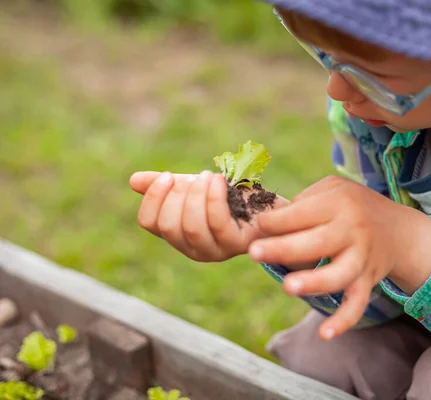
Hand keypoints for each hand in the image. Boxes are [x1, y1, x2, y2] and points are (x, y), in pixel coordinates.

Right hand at [130, 170, 288, 261]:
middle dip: (178, 195)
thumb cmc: (232, 195)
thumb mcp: (196, 187)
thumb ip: (167, 185)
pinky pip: (218, 223)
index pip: (149, 223)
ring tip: (208, 176)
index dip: (153, 197)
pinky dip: (214, 197)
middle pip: (169, 225)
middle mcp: (193, 248)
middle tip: (195, 177)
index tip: (168, 176)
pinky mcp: (237, 245)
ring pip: (191, 226)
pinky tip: (218, 180)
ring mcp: (216, 250)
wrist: (271, 203)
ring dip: (197, 195)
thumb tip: (133, 181)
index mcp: (178, 235)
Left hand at [247, 175, 430, 340]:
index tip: (258, 226)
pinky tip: (325, 334)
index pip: (303, 212)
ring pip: (339, 274)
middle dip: (284, 248)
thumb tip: (268, 222)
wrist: (399, 229)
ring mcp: (361, 258)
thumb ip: (304, 200)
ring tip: (289, 286)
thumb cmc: (354, 206)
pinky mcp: (368, 281)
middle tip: (253, 252)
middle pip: (317, 242)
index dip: (276, 220)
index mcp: (339, 203)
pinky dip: (344, 320)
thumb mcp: (334, 188)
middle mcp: (352, 230)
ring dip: (314, 282)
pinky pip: (357, 303)